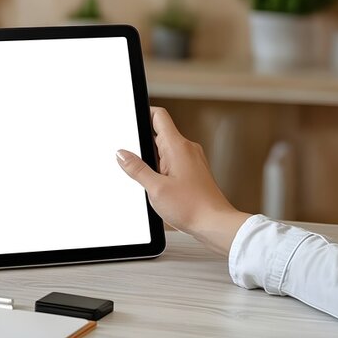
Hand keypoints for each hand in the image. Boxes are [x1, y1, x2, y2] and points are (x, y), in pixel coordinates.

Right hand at [115, 107, 249, 255]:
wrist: (215, 224)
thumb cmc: (191, 207)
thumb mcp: (155, 188)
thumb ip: (136, 169)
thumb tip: (121, 154)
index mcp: (177, 146)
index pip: (158, 115)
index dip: (142, 113)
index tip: (129, 120)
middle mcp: (187, 149)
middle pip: (159, 134)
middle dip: (143, 145)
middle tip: (133, 164)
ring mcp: (192, 159)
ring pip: (165, 150)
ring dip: (152, 161)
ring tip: (150, 181)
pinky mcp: (193, 171)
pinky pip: (172, 162)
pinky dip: (162, 170)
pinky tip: (159, 187)